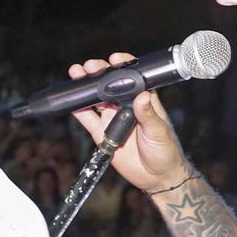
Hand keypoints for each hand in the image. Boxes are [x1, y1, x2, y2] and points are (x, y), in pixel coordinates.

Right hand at [64, 54, 187, 192]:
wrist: (156, 177)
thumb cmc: (166, 152)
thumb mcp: (159, 132)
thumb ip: (148, 115)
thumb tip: (142, 96)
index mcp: (143, 101)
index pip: (133, 78)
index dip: (123, 66)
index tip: (115, 59)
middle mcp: (126, 106)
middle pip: (110, 85)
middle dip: (99, 73)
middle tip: (90, 67)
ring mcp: (113, 119)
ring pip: (96, 98)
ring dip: (86, 87)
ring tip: (76, 74)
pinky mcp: (102, 134)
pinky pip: (88, 119)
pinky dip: (78, 110)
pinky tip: (70, 101)